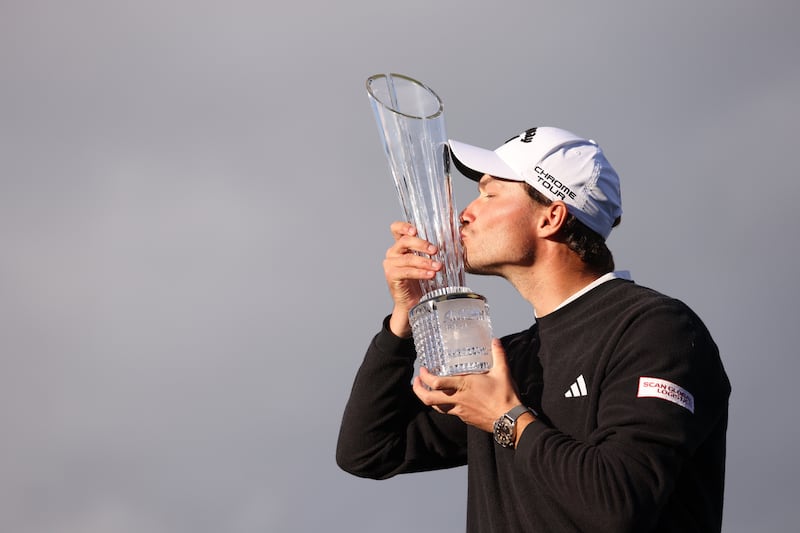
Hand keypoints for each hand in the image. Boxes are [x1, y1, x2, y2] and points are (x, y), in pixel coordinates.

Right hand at [384, 221, 441, 336]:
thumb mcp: (425, 263)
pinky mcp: (391, 276)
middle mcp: (392, 253)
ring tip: (438, 267)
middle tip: (435, 250)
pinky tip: (431, 275)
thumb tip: (453, 240)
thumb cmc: (419, 281)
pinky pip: (407, 271)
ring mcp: (390, 264)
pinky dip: (420, 272)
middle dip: (422, 244)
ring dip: (426, 262)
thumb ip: (430, 251)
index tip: (415, 230)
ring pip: (408, 258)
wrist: (412, 302)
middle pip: (404, 241)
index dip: (404, 226)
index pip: (395, 229)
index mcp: (399, 246)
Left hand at [412, 339, 520, 432]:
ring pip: (436, 407)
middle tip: (416, 381)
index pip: (437, 383)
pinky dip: (443, 405)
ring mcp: (460, 411)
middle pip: (429, 399)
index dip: (425, 377)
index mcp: (464, 386)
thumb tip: (496, 340)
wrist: (510, 421)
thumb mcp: (503, 372)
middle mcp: (458, 399)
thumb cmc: (505, 397)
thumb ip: (498, 354)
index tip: (422, 370)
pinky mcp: (464, 418)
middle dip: (418, 390)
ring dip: (428, 398)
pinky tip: (447, 399)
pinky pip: (449, 412)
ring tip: (426, 390)